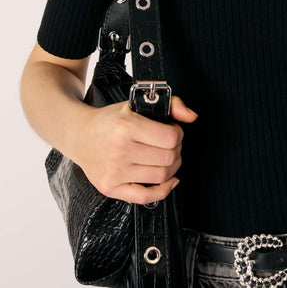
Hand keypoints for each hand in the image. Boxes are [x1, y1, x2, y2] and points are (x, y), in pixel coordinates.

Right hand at [74, 95, 197, 203]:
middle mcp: (120, 150)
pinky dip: (163, 191)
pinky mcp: (110, 187)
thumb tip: (192, 116)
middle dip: (177, 149)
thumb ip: (170, 105)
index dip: (178, 133)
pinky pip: (145, 197)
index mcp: (127, 126)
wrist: (79, 135)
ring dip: (172, 168)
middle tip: (170, 144)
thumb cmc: (109, 120)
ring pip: (161, 176)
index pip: (170, 137)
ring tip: (166, 157)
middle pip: (168, 157)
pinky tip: (168, 181)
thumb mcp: (137, 103)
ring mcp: (115, 172)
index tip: (173, 129)